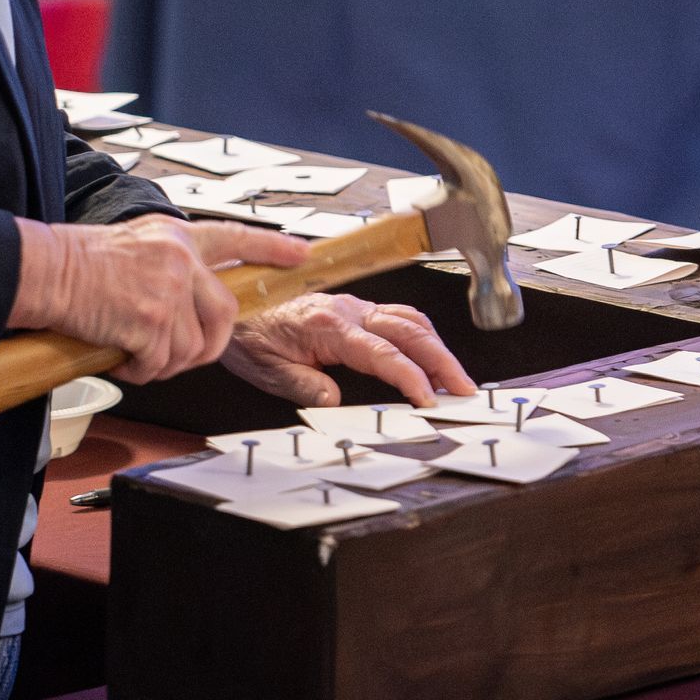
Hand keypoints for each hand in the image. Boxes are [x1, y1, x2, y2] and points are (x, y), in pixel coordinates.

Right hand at [11, 213, 306, 384]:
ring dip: (166, 363)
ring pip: (193, 347)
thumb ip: (172, 266)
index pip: (236, 238)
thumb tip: (193, 307)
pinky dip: (142, 371)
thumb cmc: (78, 264)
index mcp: (178, 238)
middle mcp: (181, 259)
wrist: (45, 271)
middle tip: (180, 355)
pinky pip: (161, 362)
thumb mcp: (136, 247)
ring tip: (137, 354)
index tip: (300, 255)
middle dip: (208, 346)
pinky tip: (123, 358)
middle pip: (225, 315)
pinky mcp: (150, 318)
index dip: (272, 247)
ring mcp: (168, 289)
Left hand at [222, 293, 474, 408]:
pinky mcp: (354, 307)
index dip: (410, 376)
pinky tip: (431, 352)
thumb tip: (336, 400)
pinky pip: (398, 315)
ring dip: (437, 347)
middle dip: (441, 361)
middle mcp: (346, 309)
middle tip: (464, 389)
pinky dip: (422, 333)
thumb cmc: (249, 334)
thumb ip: (304, 385)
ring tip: (455, 376)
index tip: (429, 399)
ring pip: (409, 319)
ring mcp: (353, 305)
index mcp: (327, 325)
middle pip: (409, 332)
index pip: (382, 353)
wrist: (235, 299)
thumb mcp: (267, 369)